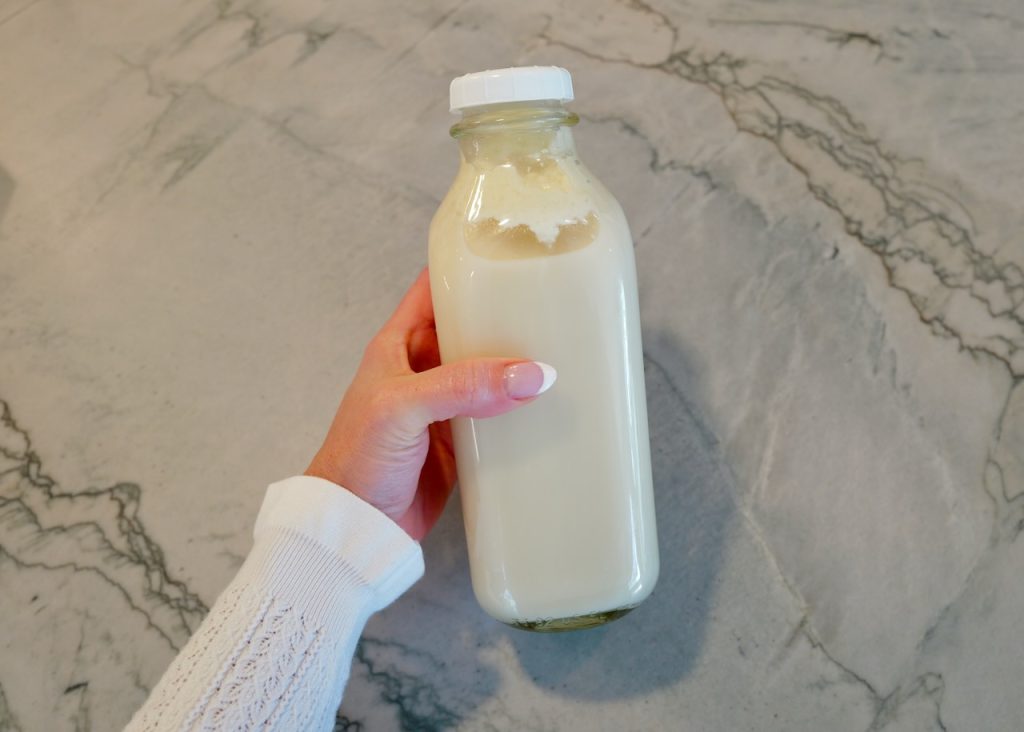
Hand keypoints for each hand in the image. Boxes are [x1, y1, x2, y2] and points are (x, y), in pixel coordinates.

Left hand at [305, 268, 555, 540]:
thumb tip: (531, 373)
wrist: (354, 527)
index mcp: (400, 344)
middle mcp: (424, 368)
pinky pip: (497, 417)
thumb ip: (463, 386)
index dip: (467, 268)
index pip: (434, 288)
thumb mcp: (404, 409)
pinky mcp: (461, 443)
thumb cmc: (357, 459)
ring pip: (490, 374)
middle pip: (473, 329)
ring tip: (566, 353)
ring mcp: (444, 406)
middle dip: (508, 319)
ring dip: (519, 368)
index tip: (512, 255)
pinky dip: (521, 412)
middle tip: (556, 307)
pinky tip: (550, 409)